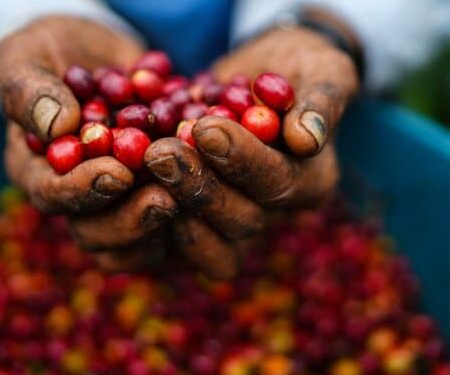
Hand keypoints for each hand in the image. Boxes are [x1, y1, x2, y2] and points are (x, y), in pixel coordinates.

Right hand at [0, 17, 176, 269]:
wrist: (102, 54)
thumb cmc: (52, 51)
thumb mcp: (27, 57)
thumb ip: (29, 91)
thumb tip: (57, 125)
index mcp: (36, 171)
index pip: (53, 196)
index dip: (83, 191)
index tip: (118, 173)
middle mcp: (76, 197)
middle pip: (96, 233)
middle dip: (132, 218)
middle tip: (166, 198)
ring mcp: (118, 203)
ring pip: (137, 243)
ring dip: (167, 221)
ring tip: (194, 193)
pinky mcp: (155, 197)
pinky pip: (174, 224)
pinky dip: (195, 208)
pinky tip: (218, 183)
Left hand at [144, 24, 359, 277]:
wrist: (270, 73)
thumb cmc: (303, 66)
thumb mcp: (323, 71)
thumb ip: (321, 102)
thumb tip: (307, 138)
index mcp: (312, 182)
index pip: (278, 182)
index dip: (241, 160)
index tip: (205, 127)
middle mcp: (276, 211)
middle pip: (241, 220)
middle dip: (198, 185)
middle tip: (159, 151)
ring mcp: (237, 219)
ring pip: (209, 244)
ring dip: (172, 205)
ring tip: (145, 164)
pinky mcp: (202, 218)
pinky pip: (177, 238)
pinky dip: (150, 219)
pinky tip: (127, 186)